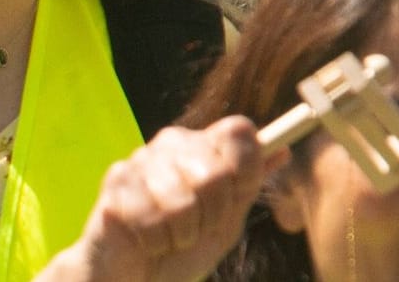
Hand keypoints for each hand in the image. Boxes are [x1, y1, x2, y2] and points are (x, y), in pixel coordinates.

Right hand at [48, 118, 267, 281]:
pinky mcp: (116, 181)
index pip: (239, 131)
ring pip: (182, 201)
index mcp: (204, 145)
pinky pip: (150, 218)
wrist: (137, 277)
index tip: (237, 197)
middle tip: (197, 227)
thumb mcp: (225, 221)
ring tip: (170, 236)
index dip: (246, 169)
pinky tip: (147, 240)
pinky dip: (155, 241)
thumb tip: (283, 151)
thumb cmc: (182, 247)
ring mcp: (141, 158)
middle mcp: (173, 142)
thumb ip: (248, 186)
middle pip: (217, 171)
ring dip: (182, 234)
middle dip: (213, 215)